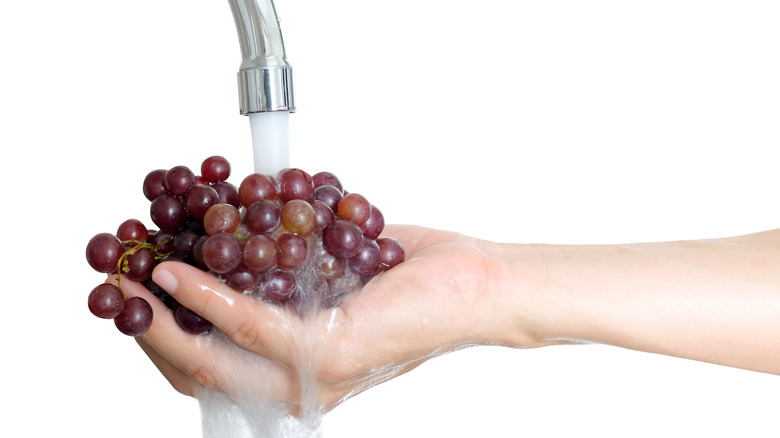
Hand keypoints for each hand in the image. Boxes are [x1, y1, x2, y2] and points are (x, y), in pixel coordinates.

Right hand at [117, 225, 547, 412]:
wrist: (475, 286)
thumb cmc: (408, 278)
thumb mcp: (331, 272)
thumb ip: (283, 272)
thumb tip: (238, 237)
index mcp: (297, 370)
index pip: (211, 367)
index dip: (164, 336)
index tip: (137, 294)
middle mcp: (298, 384)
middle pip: (197, 371)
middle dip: (148, 329)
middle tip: (120, 283)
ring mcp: (309, 375)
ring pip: (209, 355)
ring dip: (162, 314)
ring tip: (135, 272)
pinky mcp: (325, 352)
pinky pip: (247, 324)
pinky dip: (205, 294)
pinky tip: (178, 267)